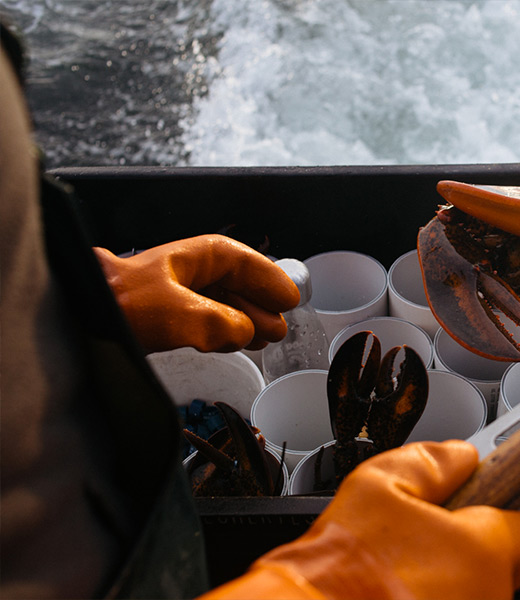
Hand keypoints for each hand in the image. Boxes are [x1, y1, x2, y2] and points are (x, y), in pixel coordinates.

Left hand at [94, 234, 300, 352]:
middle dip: (260, 305)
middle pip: (237, 282)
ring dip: (245, 320)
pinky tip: (234, 343)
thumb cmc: (118, 305)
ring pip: (223, 302)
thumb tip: (245, 333)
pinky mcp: (165, 315)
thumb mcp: (181, 316)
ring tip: (264, 338)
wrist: (76, 320)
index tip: (289, 299)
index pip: (246, 262)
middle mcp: (189, 269)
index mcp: (197, 256)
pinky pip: (206, 318)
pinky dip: (224, 331)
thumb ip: (223, 325)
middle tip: (279, 327)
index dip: (270, 280)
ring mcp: (176, 291)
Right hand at [203, 441, 519, 599]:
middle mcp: (487, 598)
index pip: (517, 530)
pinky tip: (395, 595)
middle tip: (419, 543)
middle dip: (463, 552)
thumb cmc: (338, 564)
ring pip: (471, 594)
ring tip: (400, 574)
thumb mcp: (379, 482)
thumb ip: (433, 462)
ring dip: (448, 583)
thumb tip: (460, 457)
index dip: (488, 515)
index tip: (466, 513)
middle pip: (494, 567)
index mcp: (483, 552)